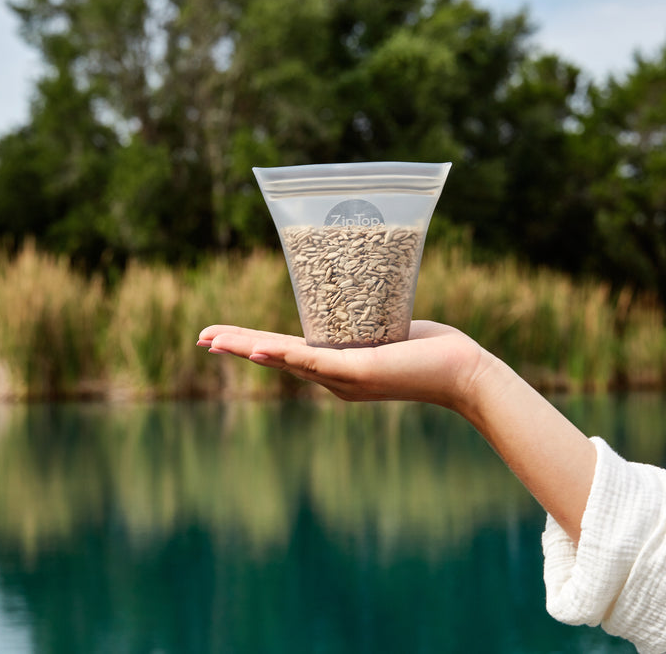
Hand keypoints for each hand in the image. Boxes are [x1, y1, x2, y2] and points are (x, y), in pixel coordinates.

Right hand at [197, 321, 489, 410]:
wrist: (465, 373)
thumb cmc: (434, 351)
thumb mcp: (388, 329)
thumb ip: (366, 319)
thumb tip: (359, 287)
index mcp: (337, 368)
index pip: (287, 351)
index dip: (253, 343)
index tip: (222, 336)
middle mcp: (335, 379)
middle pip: (276, 357)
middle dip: (237, 346)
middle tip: (201, 338)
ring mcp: (344, 379)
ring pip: (287, 359)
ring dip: (248, 349)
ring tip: (213, 341)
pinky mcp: (359, 373)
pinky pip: (315, 361)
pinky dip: (285, 355)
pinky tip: (260, 349)